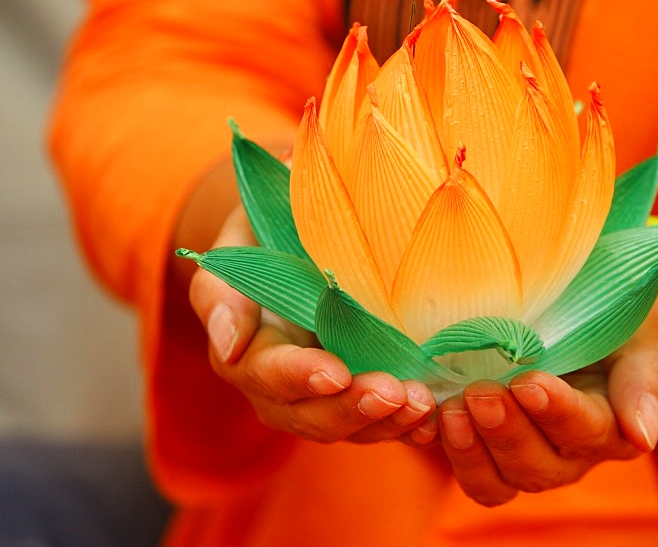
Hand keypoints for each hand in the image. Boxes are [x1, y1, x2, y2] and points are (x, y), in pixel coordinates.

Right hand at [188, 204, 438, 444]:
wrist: (300, 234)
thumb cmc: (267, 231)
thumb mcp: (240, 242)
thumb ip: (223, 287)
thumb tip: (228, 344)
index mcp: (245, 350)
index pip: (266, 373)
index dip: (299, 377)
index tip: (335, 372)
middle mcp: (280, 386)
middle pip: (309, 414)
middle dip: (350, 409)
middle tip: (392, 394)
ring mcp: (322, 397)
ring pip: (348, 427)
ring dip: (386, 422)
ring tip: (421, 404)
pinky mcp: (358, 396)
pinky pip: (380, 424)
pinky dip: (407, 427)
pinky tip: (433, 418)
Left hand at [437, 301, 657, 505]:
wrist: (583, 310)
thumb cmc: (616, 318)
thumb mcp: (638, 334)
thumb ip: (644, 381)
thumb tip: (643, 437)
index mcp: (614, 427)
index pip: (587, 432)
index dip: (558, 414)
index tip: (530, 383)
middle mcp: (570, 455)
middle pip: (539, 467)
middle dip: (507, 432)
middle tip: (481, 393)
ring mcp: (527, 458)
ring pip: (500, 482)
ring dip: (472, 450)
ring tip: (450, 409)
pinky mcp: (488, 451)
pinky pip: (470, 473)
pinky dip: (447, 451)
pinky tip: (428, 415)